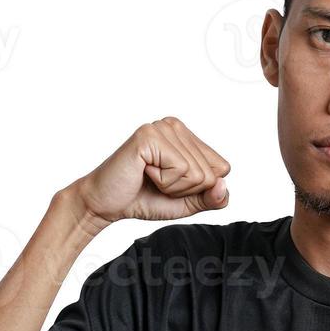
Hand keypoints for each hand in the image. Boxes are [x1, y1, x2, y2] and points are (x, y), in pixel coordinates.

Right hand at [70, 117, 230, 224]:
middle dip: (185, 189)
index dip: (199, 188)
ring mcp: (162, 127)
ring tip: (149, 177)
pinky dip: (163, 182)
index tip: (172, 184)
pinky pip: (180, 169)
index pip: (222, 167)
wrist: (106, 204)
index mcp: (187, 136)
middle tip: (157, 183)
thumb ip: (211, 198)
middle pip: (210, 172)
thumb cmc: (143, 198)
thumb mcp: (186, 202)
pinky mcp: (150, 136)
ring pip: (197, 172)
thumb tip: (223, 185)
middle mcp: (176, 126)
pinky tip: (144, 172)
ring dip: (173, 187)